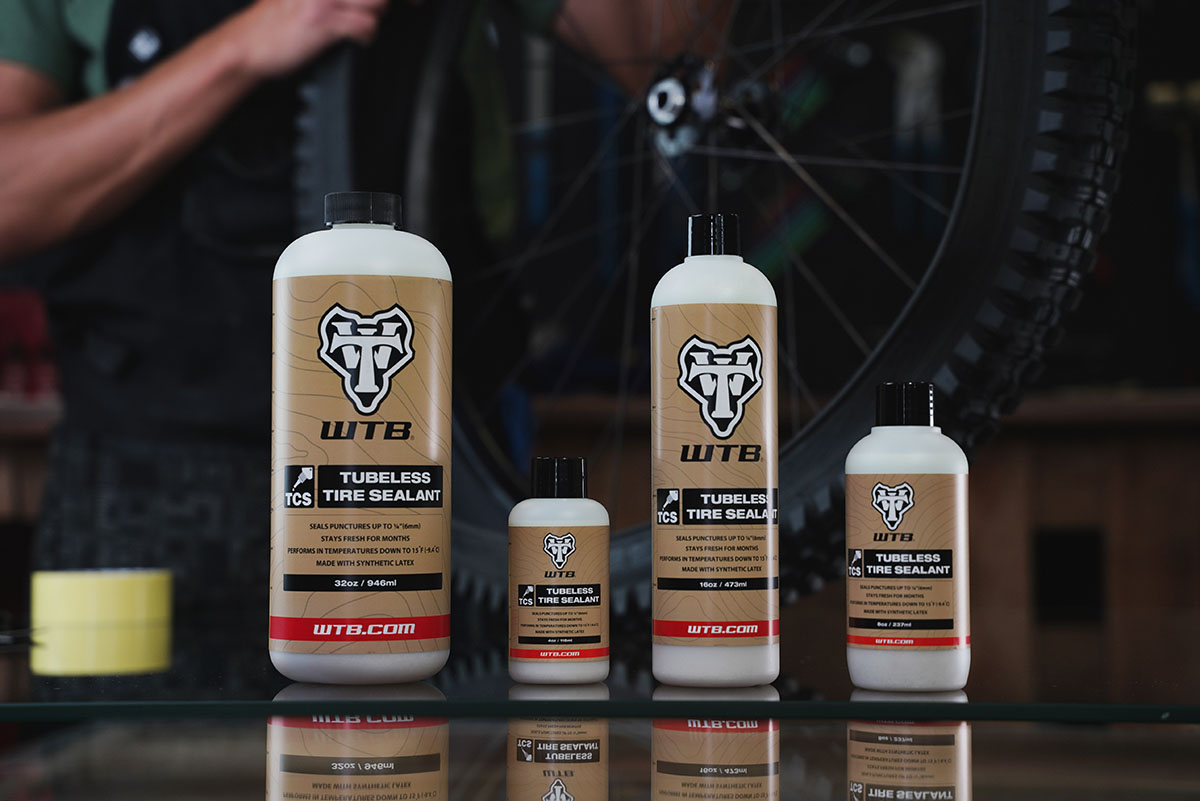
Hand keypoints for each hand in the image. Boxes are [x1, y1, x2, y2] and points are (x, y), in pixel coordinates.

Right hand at [229, 0, 389, 79]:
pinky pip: (366, 25)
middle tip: (378, 12)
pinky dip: (368, 35)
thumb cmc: (270, 24)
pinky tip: (359, 40)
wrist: (246, 45)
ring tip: (365, 24)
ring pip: (376, 2)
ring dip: (377, 16)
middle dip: (381, 3)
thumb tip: (354, 3)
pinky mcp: (324, 21)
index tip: (401, 3)